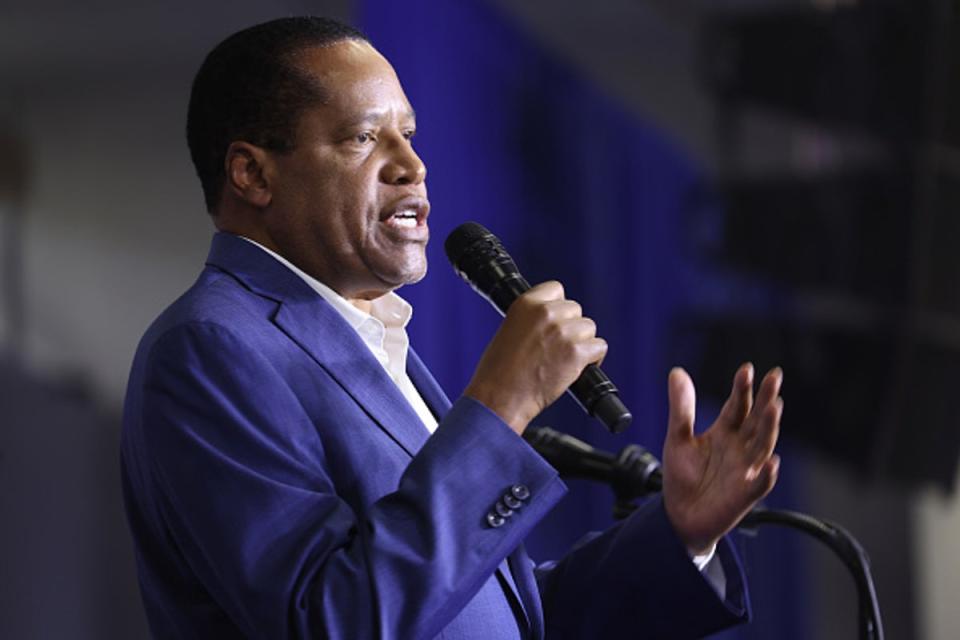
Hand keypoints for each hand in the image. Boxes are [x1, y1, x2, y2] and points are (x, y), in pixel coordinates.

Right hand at [464, 281, 607, 434]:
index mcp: (526, 303)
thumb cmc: (498, 372)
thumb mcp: (508, 330)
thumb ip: (531, 319)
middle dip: (570, 327)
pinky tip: (580, 368)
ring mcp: (562, 332)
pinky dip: (593, 359)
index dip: (558, 307)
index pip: (556, 289)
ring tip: (566, 360)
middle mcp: (546, 313)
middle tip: (559, 347)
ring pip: (589, 328)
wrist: (499, 398)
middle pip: (575, 309)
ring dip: (582, 343)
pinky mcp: (575, 353)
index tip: (555, 321)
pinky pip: (599, 347)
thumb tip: (552, 321)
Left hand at [662, 364, 781, 554]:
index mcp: (725, 432)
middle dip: (766, 398)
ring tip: (774, 406)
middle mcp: (740, 448)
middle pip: (757, 419)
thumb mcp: (677, 437)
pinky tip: (771, 462)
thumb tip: (677, 372)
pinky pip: (759, 484)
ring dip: (769, 427)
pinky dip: (766, 474)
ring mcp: (745, 470)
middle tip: (774, 377)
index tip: (746, 369)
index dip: (742, 388)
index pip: (738, 405)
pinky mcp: (744, 494)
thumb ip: (681, 407)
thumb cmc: (682, 477)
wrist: (678, 515)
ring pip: (762, 445)